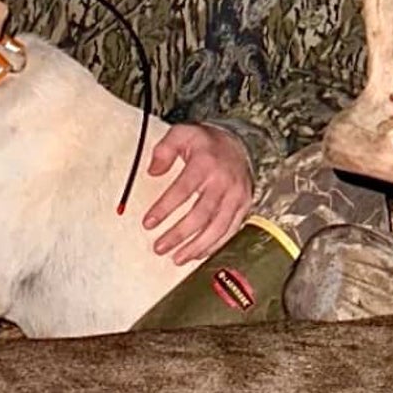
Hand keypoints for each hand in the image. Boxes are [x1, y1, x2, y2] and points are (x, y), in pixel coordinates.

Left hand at [142, 123, 254, 264]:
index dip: (165, 208)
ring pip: (217, 228)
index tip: (148, 223)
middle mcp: (224, 182)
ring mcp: (237, 196)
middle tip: (159, 247)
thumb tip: (152, 171)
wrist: (240, 144)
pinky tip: (198, 254)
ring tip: (177, 258)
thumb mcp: (182, 134)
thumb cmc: (206, 143)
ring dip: (196, 246)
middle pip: (201, 214)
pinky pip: (230, 231)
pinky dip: (214, 246)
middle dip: (179, 234)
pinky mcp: (244, 207)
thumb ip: (164, 150)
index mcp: (206, 164)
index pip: (183, 190)